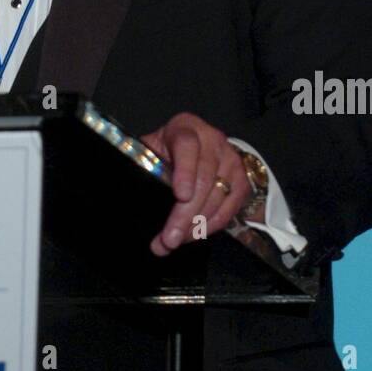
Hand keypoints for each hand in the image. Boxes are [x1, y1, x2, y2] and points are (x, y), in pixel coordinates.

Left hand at [141, 112, 251, 255]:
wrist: (195, 148)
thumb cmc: (165, 151)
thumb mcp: (150, 151)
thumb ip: (143, 167)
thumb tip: (130, 196)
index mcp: (185, 128)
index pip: (187, 146)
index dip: (185, 171)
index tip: (180, 196)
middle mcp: (212, 140)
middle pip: (204, 179)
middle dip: (185, 214)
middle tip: (169, 239)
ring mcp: (230, 160)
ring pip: (218, 198)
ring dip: (195, 226)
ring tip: (174, 242)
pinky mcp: (241, 180)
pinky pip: (229, 209)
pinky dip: (210, 227)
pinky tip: (193, 236)